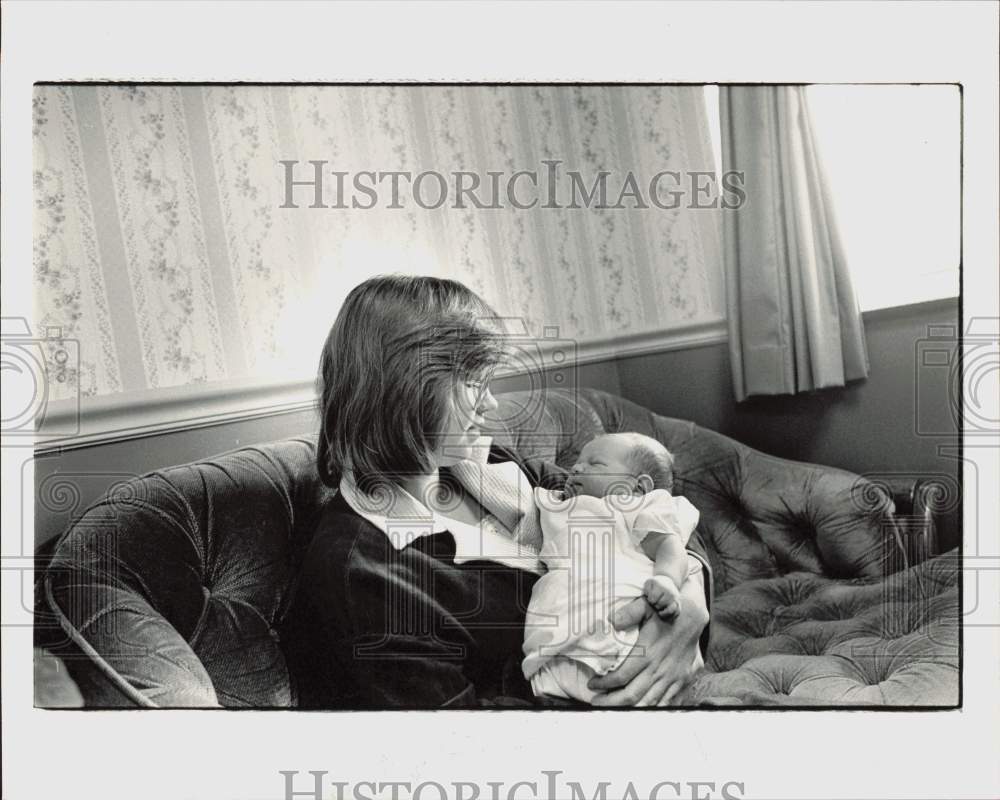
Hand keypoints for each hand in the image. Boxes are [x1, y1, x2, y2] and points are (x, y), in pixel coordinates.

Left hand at [588, 570, 707, 706]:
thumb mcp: (647, 606)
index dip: (604, 684)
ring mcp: (673, 679)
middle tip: (596, 703)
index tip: (593, 685)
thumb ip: (630, 612)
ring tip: (611, 709)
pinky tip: (637, 711)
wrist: (695, 617)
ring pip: (647, 703)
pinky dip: (651, 710)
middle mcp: (660, 669)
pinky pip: (666, 703)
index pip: (621, 676)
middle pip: (632, 695)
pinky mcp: (682, 682)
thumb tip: (611, 620)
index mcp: (648, 653)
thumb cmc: (666, 612)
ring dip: (628, 710)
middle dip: (611, 702)